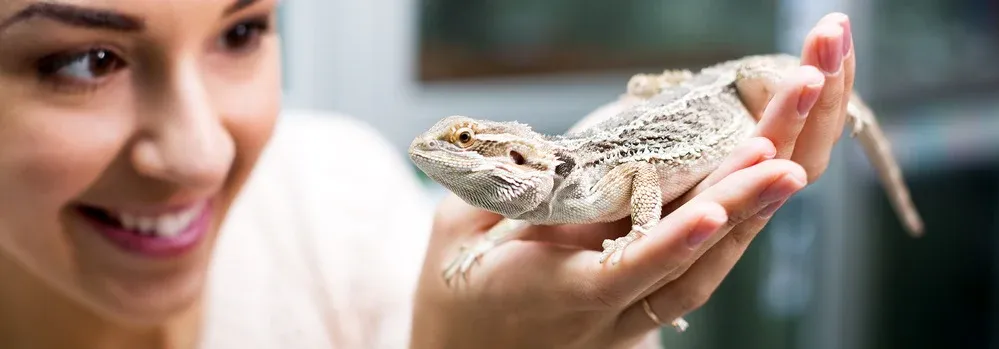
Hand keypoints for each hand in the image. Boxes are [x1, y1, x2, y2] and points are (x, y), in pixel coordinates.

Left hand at [410, 12, 854, 348]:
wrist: (455, 334)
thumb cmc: (495, 265)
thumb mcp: (546, 198)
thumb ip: (584, 162)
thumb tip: (617, 124)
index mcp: (659, 226)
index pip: (736, 169)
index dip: (782, 120)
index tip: (814, 60)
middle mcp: (663, 260)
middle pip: (745, 198)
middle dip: (791, 130)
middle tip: (826, 61)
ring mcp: (630, 285)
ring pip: (709, 241)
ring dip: (749, 191)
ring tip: (788, 147)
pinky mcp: (587, 297)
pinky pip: (641, 270)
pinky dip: (679, 241)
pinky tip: (712, 212)